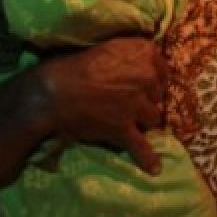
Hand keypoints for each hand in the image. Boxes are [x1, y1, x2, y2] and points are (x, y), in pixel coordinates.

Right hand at [31, 37, 168, 173]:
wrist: (54, 91)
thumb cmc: (76, 66)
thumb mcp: (110, 48)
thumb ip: (133, 55)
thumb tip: (149, 64)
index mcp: (144, 53)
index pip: (162, 71)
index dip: (151, 81)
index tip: (142, 85)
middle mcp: (146, 77)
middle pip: (157, 95)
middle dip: (146, 100)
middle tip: (126, 103)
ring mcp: (136, 104)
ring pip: (152, 118)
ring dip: (142, 122)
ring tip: (127, 122)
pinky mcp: (124, 127)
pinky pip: (140, 146)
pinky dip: (147, 158)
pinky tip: (154, 169)